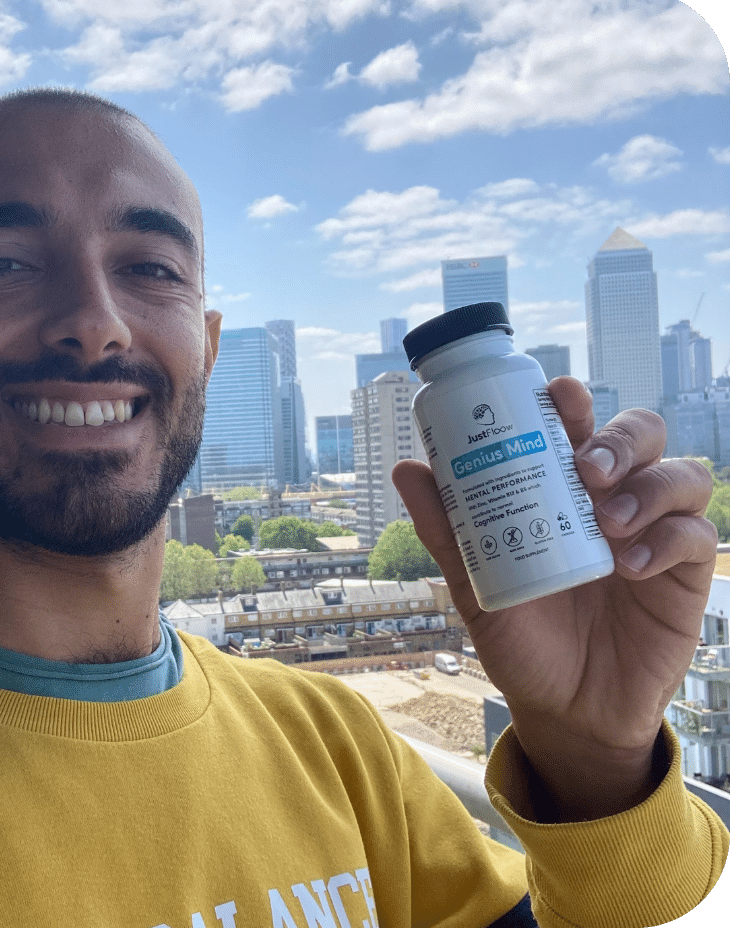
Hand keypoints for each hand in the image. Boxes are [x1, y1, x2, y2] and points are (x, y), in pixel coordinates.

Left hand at [392, 377, 717, 820]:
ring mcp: (652, 534)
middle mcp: (611, 502)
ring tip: (608, 519)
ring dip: (648, 486)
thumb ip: (447, 531)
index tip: (557, 394)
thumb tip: (406, 469)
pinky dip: (668, 540)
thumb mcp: (475, 586)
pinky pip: (695, 537)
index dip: (573, 404)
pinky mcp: (683, 574)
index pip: (577, 430)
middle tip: (586, 467)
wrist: (562, 708)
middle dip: (618, 438)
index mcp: (561, 493)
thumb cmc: (520, 637)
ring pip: (680, 474)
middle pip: (640, 436)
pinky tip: (631, 566)